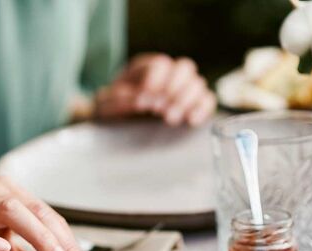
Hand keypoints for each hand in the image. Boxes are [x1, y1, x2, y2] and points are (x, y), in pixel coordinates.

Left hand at [95, 53, 216, 126]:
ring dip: (187, 101)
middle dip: (174, 89)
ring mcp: (181, 90)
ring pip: (197, 83)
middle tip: (160, 110)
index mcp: (146, 68)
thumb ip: (118, 99)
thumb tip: (140, 101)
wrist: (112, 124)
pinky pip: (207, 101)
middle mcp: (167, 75)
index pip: (160, 65)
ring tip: (170, 119)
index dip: (156, 81)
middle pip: (184, 69)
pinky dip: (202, 109)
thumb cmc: (108, 110)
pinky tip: (191, 120)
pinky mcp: (190, 106)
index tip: (145, 100)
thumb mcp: (104, 103)